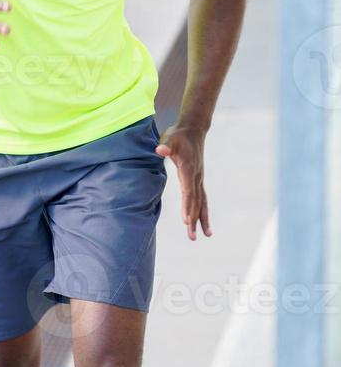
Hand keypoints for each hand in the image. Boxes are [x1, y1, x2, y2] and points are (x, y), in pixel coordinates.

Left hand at [155, 123, 210, 239]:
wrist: (193, 130)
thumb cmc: (178, 135)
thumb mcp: (170, 138)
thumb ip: (165, 144)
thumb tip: (161, 150)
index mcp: (189, 169)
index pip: (188, 191)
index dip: (187, 206)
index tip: (187, 220)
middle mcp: (197, 177)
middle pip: (196, 202)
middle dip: (194, 219)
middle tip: (192, 236)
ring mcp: (199, 179)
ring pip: (202, 203)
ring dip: (202, 219)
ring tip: (204, 236)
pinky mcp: (198, 180)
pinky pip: (202, 199)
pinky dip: (203, 211)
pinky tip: (203, 223)